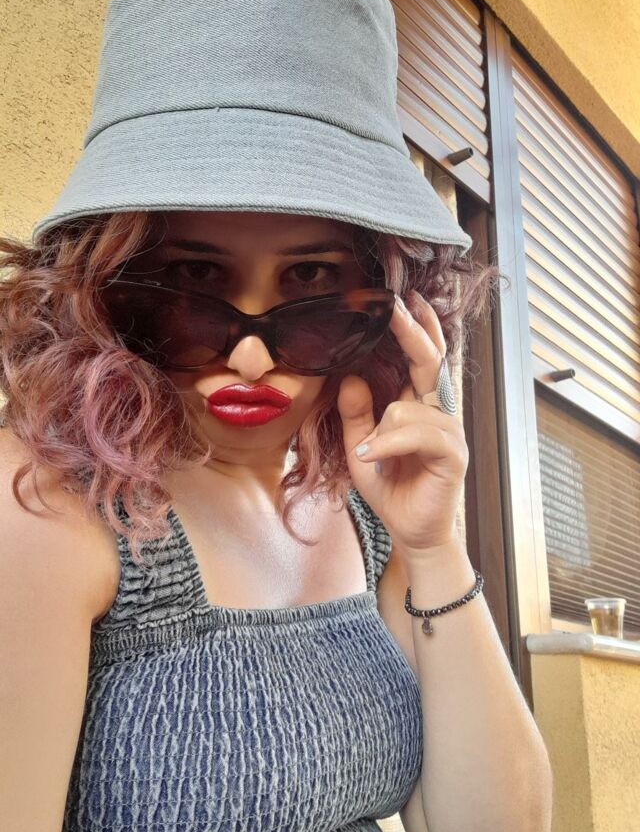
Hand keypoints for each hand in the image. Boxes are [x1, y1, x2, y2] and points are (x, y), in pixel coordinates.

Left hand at [337, 289, 468, 553]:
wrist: (412, 532)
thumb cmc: (392, 488)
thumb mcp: (362, 447)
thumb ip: (356, 414)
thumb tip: (350, 377)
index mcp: (422, 407)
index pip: (424, 358)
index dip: (417, 328)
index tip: (403, 300)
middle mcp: (440, 413)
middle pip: (431, 361)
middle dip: (413, 331)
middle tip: (396, 305)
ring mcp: (450, 432)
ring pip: (409, 406)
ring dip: (382, 427)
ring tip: (368, 454)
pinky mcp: (452, 454)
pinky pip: (417, 433)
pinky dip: (389, 442)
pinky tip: (373, 456)